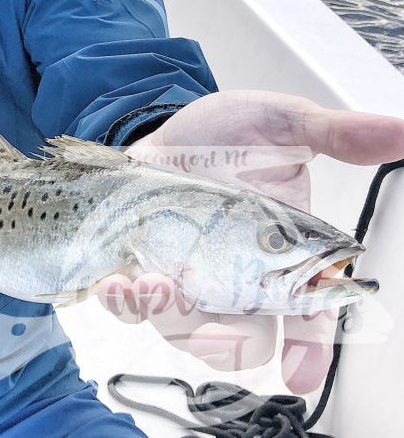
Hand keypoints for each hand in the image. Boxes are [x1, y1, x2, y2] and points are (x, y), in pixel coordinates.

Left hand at [97, 91, 403, 392]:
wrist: (164, 122)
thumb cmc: (226, 132)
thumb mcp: (280, 121)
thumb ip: (335, 133)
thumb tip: (397, 130)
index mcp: (285, 255)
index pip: (307, 316)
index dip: (308, 352)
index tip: (300, 373)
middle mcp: (239, 276)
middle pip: (242, 338)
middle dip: (225, 345)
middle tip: (209, 329)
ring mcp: (190, 276)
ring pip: (184, 328)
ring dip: (167, 317)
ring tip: (154, 286)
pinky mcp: (144, 267)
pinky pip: (134, 305)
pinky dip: (124, 302)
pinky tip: (118, 282)